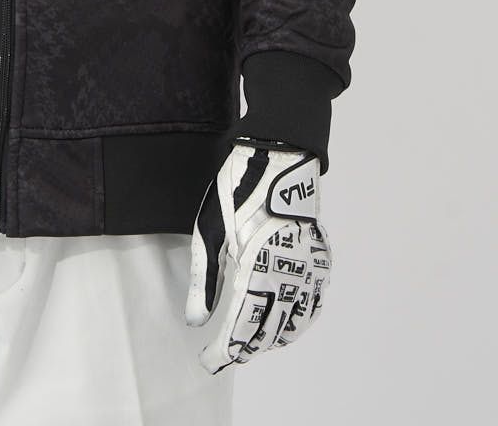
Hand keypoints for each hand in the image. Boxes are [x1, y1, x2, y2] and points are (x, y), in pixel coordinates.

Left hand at [185, 139, 330, 373]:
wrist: (280, 155)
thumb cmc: (238, 188)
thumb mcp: (210, 227)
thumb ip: (204, 277)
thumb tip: (195, 321)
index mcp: (258, 263)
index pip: (242, 323)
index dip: (225, 349)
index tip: (209, 362)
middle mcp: (290, 271)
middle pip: (270, 328)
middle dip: (245, 347)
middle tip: (223, 355)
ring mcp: (312, 266)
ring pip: (295, 321)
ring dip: (271, 338)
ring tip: (247, 344)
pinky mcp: (322, 259)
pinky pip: (313, 303)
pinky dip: (297, 320)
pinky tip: (282, 323)